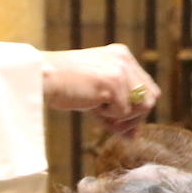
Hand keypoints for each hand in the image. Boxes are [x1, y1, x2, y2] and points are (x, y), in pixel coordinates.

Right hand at [39, 43, 159, 134]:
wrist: (40, 77)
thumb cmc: (64, 86)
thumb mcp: (96, 97)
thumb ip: (117, 111)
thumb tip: (134, 136)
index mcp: (122, 56)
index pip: (147, 88)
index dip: (137, 109)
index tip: (119, 122)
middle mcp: (124, 59)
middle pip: (151, 98)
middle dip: (134, 117)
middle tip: (111, 124)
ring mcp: (120, 69)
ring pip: (142, 106)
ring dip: (122, 118)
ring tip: (98, 111)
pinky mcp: (113, 81)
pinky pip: (124, 112)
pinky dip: (108, 117)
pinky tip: (90, 105)